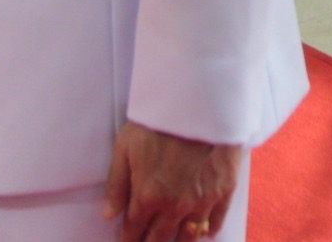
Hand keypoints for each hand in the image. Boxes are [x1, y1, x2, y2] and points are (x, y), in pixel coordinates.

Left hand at [103, 121, 238, 241]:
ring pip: (188, 235)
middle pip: (159, 237)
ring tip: (171, 241)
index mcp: (148, 196)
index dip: (128, 238)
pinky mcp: (223, 190)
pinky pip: (215, 221)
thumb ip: (117, 184)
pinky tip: (203, 233)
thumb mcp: (125, 146)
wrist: (200, 103)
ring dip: (177, 241)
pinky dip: (208, 230)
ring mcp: (201, 201)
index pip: (134, 228)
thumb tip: (108, 214)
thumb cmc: (159, 120)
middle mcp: (175, 206)